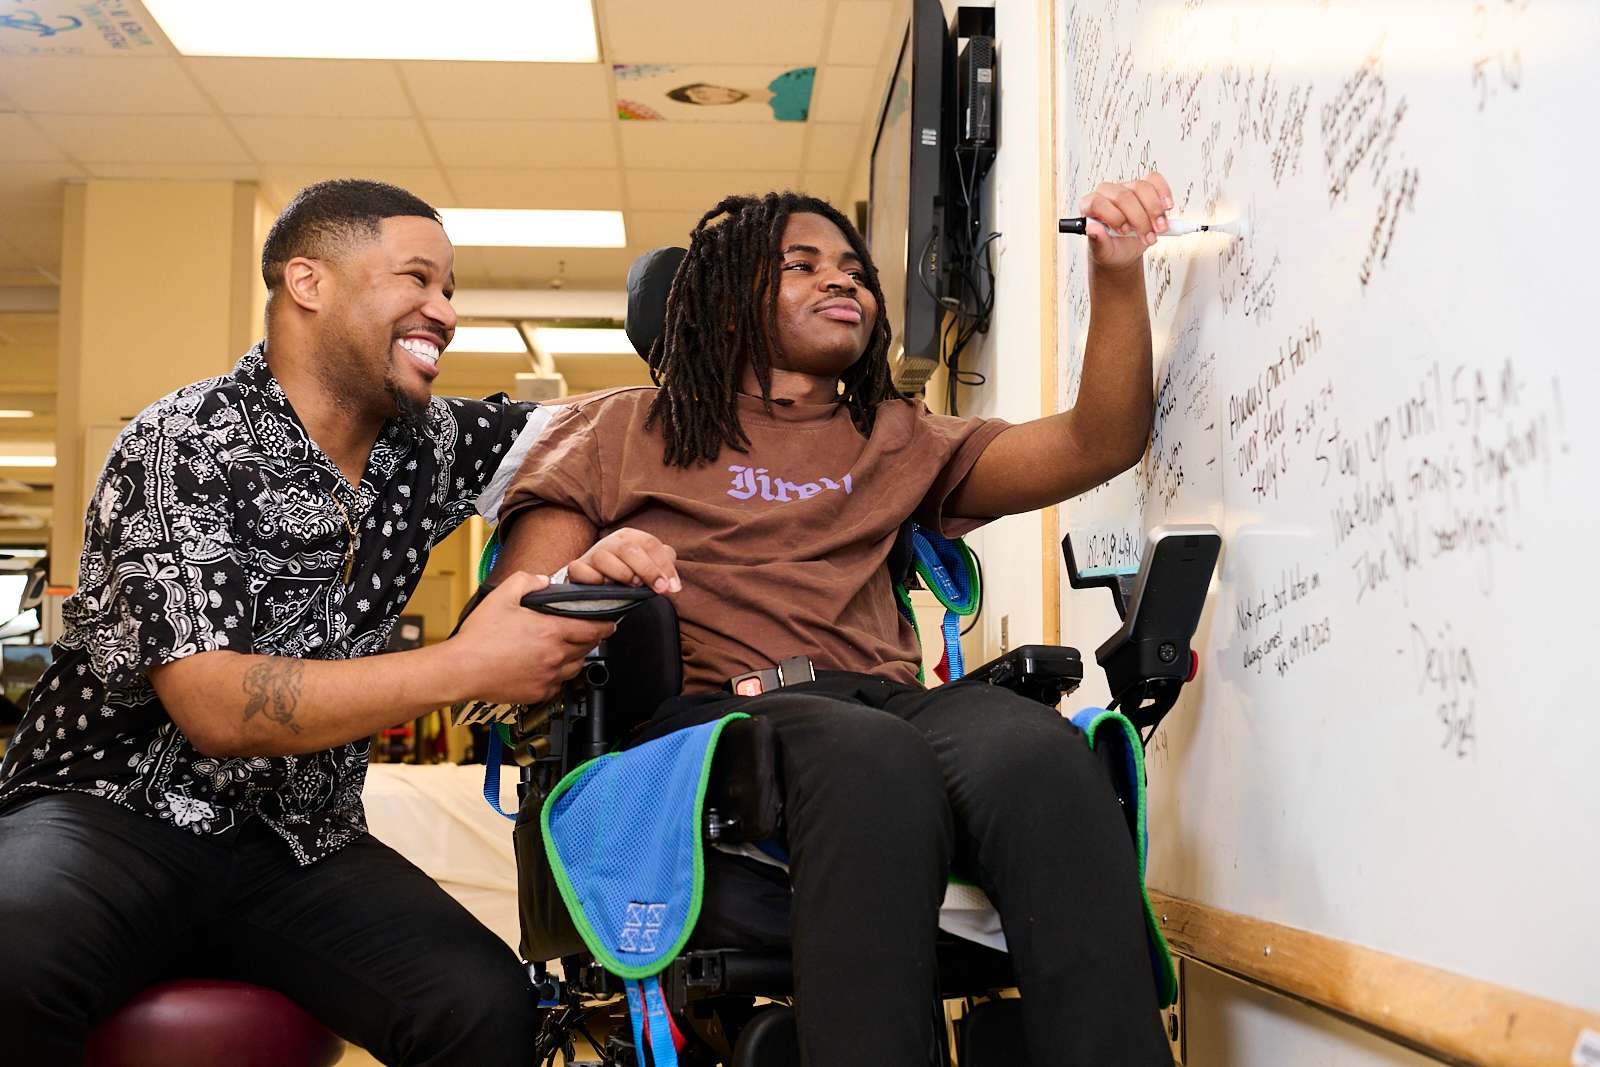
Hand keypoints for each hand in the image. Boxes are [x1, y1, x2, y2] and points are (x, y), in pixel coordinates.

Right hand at [450, 571, 615, 704]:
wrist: (462, 669)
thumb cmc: (479, 637)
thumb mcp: (502, 596)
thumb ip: (526, 581)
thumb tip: (543, 580)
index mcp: (550, 632)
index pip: (593, 629)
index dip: (606, 625)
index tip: (611, 623)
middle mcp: (554, 656)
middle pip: (587, 648)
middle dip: (590, 639)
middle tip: (586, 632)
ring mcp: (548, 677)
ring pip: (575, 667)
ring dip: (575, 657)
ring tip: (562, 648)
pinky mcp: (538, 693)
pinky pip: (558, 684)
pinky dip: (557, 675)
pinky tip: (545, 666)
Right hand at [567, 527, 680, 593]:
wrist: (596, 586)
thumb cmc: (626, 575)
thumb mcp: (647, 566)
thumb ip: (663, 566)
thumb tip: (672, 578)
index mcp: (630, 537)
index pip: (650, 544)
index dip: (664, 566)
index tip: (672, 588)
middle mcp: (611, 542)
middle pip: (630, 549)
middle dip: (648, 570)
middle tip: (659, 589)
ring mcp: (592, 555)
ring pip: (604, 558)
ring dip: (622, 573)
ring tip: (633, 586)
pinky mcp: (576, 569)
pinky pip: (580, 570)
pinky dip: (593, 579)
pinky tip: (604, 586)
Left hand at [1077, 170, 1173, 271]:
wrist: (1124, 251)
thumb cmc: (1111, 250)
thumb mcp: (1103, 252)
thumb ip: (1097, 241)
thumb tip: (1092, 229)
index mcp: (1089, 206)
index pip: (1097, 202)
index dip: (1114, 217)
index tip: (1125, 232)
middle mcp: (1107, 194)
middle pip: (1123, 196)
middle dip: (1139, 219)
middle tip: (1149, 237)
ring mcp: (1125, 188)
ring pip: (1141, 187)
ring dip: (1154, 210)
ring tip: (1159, 229)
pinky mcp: (1143, 187)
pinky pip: (1155, 180)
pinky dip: (1164, 193)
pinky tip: (1167, 208)